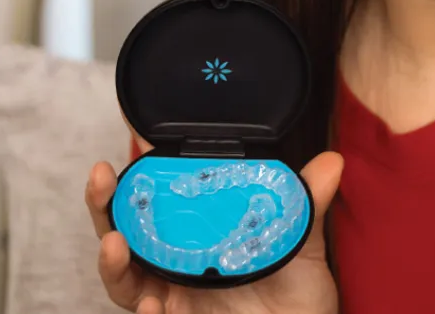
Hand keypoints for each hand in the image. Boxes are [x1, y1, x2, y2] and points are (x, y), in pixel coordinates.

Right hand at [85, 148, 343, 313]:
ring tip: (114, 242)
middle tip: (102, 175)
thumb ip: (309, 204)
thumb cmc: (297, 298)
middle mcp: (176, 264)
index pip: (162, 199)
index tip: (135, 136)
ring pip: (124, 278)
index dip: (143, 172)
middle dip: (106, 204)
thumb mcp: (303, 245)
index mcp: (200, 234)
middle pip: (126, 232)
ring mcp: (172, 299)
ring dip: (112, 260)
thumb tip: (332, 161)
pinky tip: (151, 305)